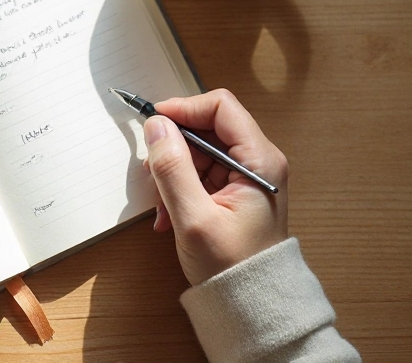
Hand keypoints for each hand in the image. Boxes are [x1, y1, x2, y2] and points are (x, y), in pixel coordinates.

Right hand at [143, 89, 287, 285]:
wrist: (252, 304)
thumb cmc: (232, 266)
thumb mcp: (194, 218)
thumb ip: (172, 169)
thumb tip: (156, 126)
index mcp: (259, 160)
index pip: (221, 107)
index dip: (184, 109)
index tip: (153, 123)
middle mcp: (257, 161)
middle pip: (207, 127)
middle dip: (173, 148)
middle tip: (152, 175)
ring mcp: (245, 176)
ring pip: (198, 151)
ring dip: (172, 172)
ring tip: (162, 207)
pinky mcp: (233, 191)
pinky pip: (199, 173)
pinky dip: (178, 188)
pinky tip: (169, 215)